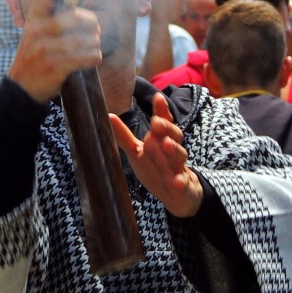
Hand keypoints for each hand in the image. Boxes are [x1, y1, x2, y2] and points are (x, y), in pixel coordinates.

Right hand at [6, 0, 101, 103]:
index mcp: (32, 20)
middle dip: (92, 23)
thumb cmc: (32, 57)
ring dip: (96, 43)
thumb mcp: (32, 32)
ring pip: (85, 39)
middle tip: (95, 30)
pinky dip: (95, 57)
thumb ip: (45, 15)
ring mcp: (46, 50)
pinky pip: (86, 57)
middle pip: (75, 17)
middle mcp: (37, 32)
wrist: (21, 88)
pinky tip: (93, 58)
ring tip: (94, 46)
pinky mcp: (56, 67)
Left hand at [110, 93, 202, 217]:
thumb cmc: (155, 168)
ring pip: (179, 156)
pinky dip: (181, 182)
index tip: (158, 97)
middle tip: (156, 123)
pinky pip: (183, 183)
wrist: (176, 195)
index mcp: (160, 140)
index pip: (163, 122)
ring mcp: (178, 167)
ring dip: (174, 150)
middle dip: (166, 128)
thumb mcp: (137, 152)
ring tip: (167, 144)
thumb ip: (124, 136)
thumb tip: (108, 116)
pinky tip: (177, 181)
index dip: (161, 110)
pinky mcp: (183, 185)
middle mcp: (171, 150)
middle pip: (174, 135)